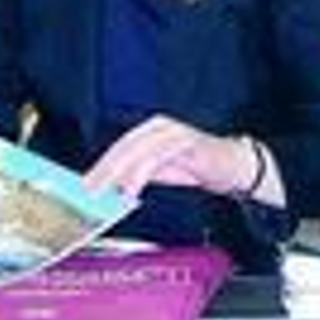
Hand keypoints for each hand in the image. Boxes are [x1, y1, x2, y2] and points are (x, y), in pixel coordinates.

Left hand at [83, 115, 257, 199]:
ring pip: (136, 150)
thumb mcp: (162, 172)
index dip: (100, 167)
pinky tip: (131, 189)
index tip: (85, 186)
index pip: (118, 148)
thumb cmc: (199, 166)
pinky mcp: (185, 141)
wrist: (234, 166)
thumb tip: (112, 187)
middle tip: (89, 192)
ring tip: (105, 193)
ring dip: (118, 174)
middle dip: (103, 171)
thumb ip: (138, 175)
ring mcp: (171, 131)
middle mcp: (157, 127)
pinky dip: (140, 174)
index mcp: (148, 131)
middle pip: (123, 148)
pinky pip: (156, 157)